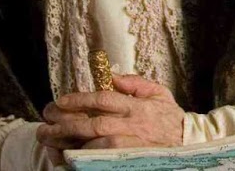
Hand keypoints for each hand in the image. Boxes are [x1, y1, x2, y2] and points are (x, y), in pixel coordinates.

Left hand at [38, 74, 185, 154]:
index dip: (80, 99)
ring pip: (98, 144)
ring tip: (50, 141)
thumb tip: (110, 75)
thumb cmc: (170, 118)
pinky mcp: (132, 159)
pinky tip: (69, 156)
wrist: (190, 144)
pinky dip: (87, 158)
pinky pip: (105, 160)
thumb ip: (134, 83)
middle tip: (44, 124)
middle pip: (95, 123)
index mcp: (137, 106)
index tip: (60, 101)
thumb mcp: (158, 92)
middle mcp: (134, 125)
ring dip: (72, 143)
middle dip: (66, 123)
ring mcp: (133, 145)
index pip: (104, 99)